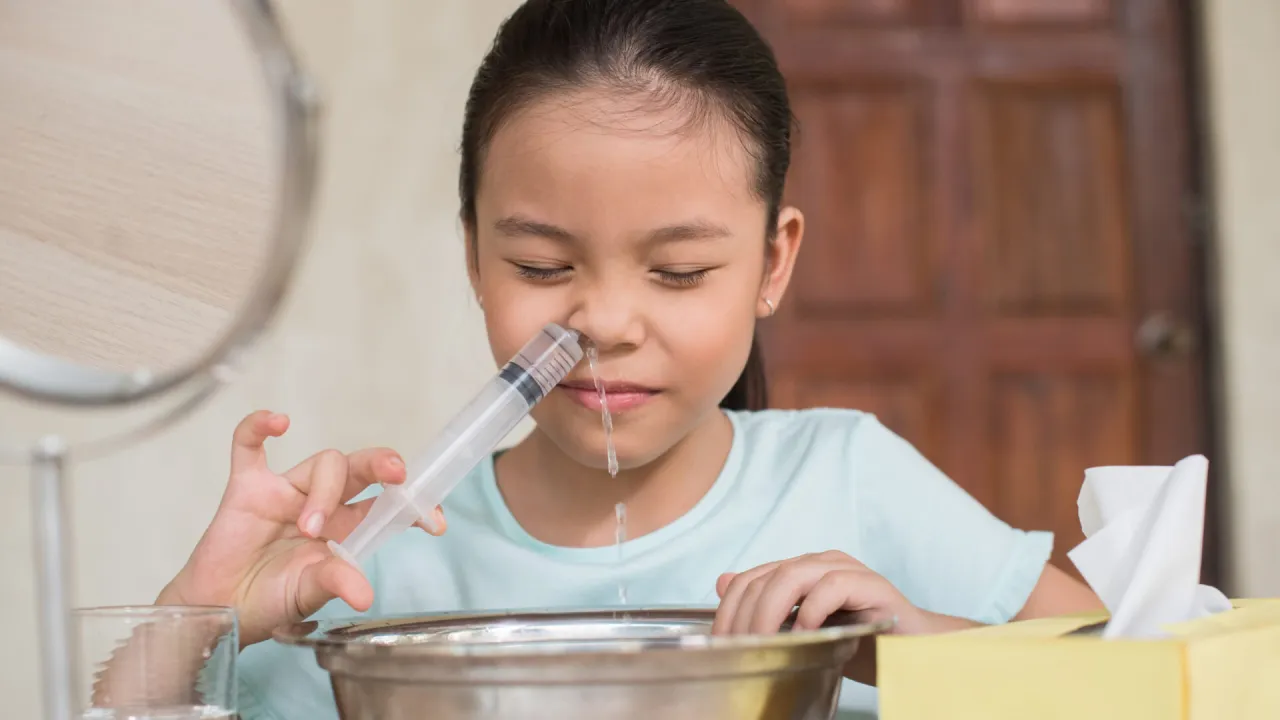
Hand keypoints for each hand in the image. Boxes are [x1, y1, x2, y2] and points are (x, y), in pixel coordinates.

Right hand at [156, 410, 445, 645]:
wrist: (219, 609)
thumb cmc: (268, 602)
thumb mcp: (307, 595)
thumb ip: (334, 583)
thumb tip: (365, 595)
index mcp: (346, 529)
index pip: (385, 505)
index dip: (411, 507)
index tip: (434, 521)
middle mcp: (322, 503)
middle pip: (360, 469)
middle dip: (381, 465)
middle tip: (396, 473)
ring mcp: (285, 492)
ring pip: (321, 463)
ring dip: (321, 492)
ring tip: (307, 527)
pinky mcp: (247, 487)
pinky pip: (250, 445)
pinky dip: (259, 427)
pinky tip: (277, 422)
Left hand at [711, 550, 922, 636]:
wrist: (914, 651)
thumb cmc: (860, 643)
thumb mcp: (806, 633)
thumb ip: (770, 610)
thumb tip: (721, 583)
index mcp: (800, 572)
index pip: (750, 579)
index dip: (729, 610)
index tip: (720, 643)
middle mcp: (819, 564)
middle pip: (765, 578)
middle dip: (745, 616)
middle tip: (740, 649)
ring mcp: (845, 570)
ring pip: (791, 576)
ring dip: (769, 612)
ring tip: (764, 642)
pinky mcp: (870, 584)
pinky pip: (831, 587)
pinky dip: (812, 612)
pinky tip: (807, 635)